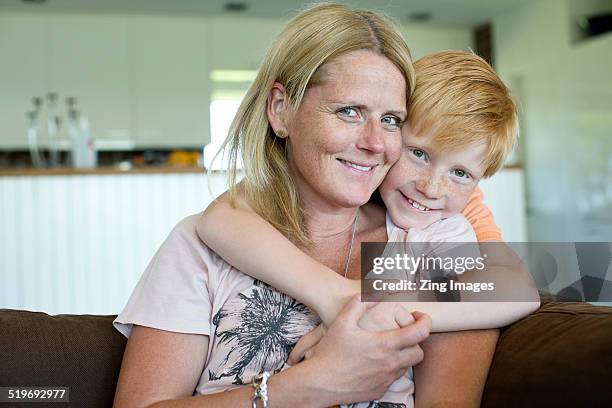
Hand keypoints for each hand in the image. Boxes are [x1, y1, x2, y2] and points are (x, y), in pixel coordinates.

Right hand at [296, 295, 430, 404]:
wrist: (320, 382)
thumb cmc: (330, 351)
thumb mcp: (343, 321)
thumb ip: (360, 302)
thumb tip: (375, 291)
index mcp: (385, 344)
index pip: (420, 333)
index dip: (426, 322)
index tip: (420, 317)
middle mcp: (390, 364)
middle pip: (419, 353)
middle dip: (416, 342)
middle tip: (405, 333)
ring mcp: (386, 379)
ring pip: (407, 367)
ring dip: (403, 355)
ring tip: (388, 346)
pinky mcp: (380, 391)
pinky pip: (393, 379)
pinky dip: (390, 369)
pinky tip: (376, 362)